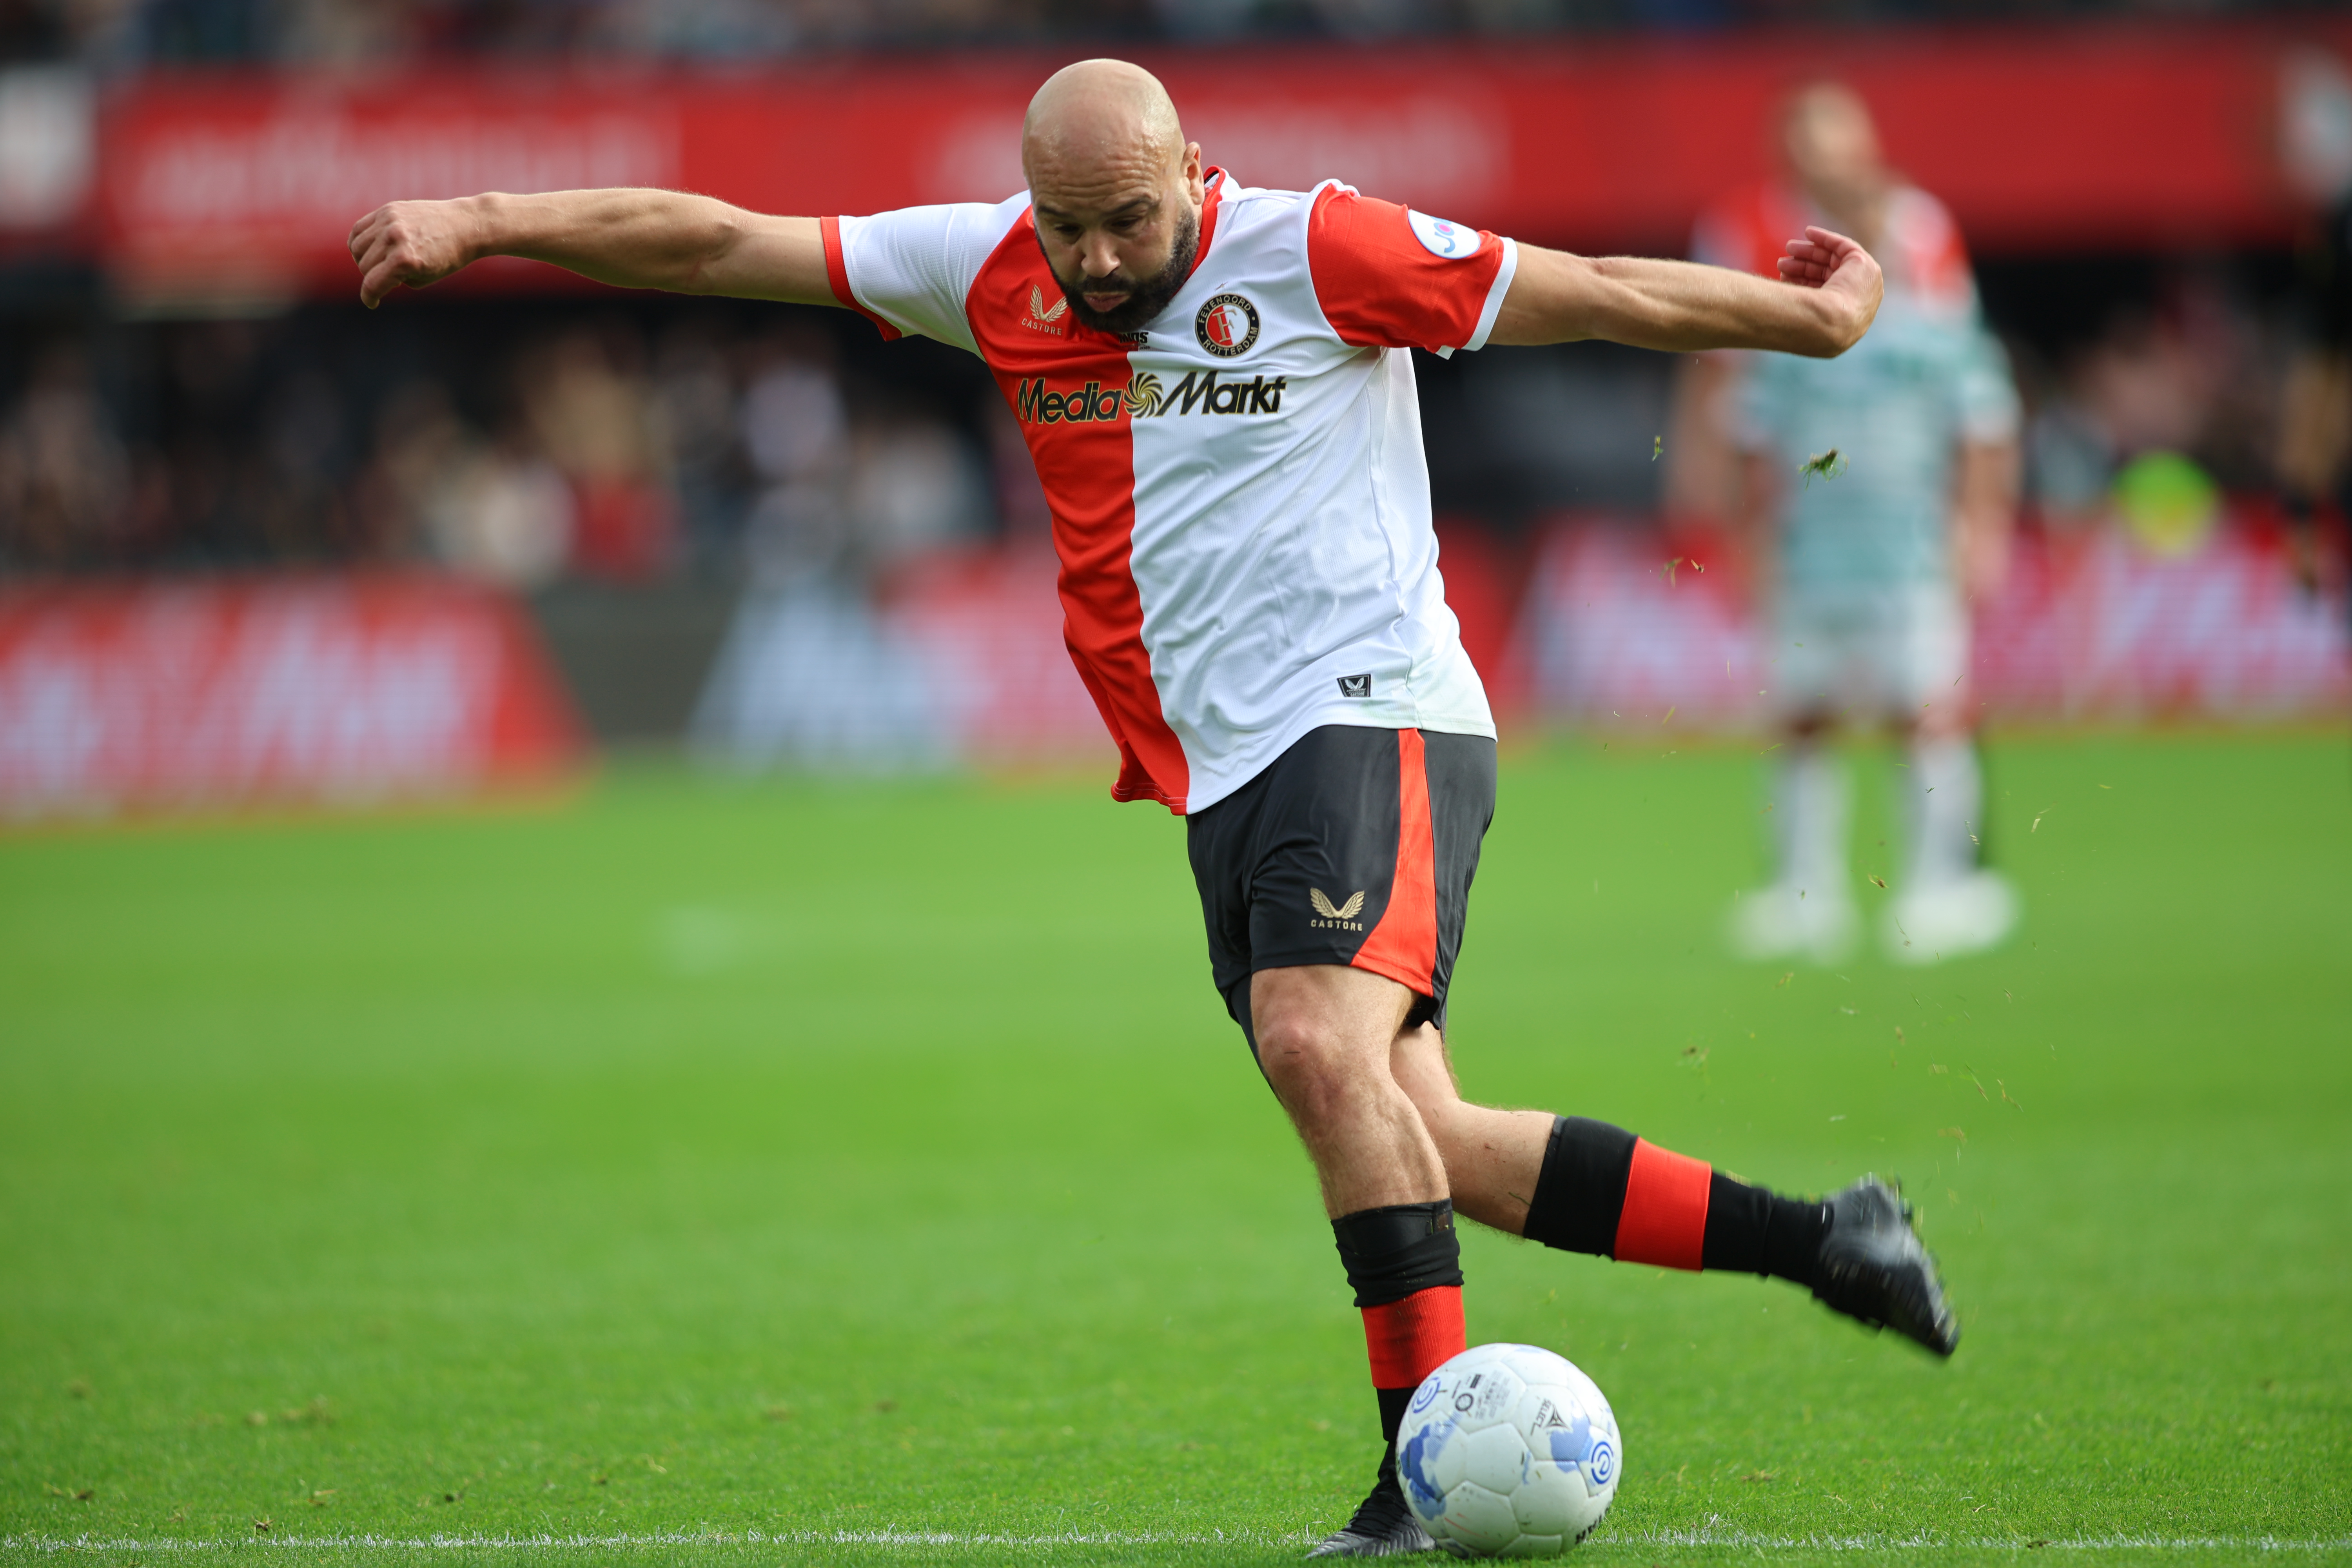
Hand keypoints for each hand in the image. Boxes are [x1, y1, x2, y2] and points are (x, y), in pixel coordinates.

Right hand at [348, 198, 479, 308]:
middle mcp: (394, 239)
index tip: (372, 302)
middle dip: (373, 277)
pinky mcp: (388, 210)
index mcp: (405, 260)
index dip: (369, 297)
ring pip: (356, 247)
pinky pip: (359, 229)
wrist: (465, 225)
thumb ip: (397, 280)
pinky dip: (360, 241)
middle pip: (364, 266)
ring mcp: (389, 221)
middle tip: (390, 278)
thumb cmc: (449, 257)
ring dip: (364, 260)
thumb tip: (374, 278)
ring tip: (381, 263)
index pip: (372, 284)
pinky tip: (372, 248)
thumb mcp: (425, 278)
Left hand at [1776, 225, 1882, 351]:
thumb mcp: (1798, 316)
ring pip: (1834, 261)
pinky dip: (1827, 238)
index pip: (1821, 290)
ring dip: (1811, 252)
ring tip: (1788, 248)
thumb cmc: (1809, 326)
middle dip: (1803, 264)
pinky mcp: (1865, 266)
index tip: (1783, 270)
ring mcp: (1863, 284)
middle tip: (1782, 261)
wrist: (1831, 324)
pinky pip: (1845, 247)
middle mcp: (1856, 302)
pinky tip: (1808, 232)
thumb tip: (1768, 305)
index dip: (1802, 278)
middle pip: (1827, 274)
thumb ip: (1792, 306)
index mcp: (1842, 317)